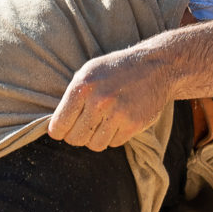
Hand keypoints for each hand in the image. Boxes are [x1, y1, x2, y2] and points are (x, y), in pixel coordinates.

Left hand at [47, 47, 171, 150]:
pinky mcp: (134, 124)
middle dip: (77, 136)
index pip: (59, 125)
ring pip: (94, 145)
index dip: (59, 131)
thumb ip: (73, 95)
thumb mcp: (89, 72)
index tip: (63, 130)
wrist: (157, 66)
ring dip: (96, 138)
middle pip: (75, 139)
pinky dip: (114, 137)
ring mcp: (118, 114)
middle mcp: (99, 101)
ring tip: (102, 125)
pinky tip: (118, 123)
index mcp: (82, 86)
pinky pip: (114, 143)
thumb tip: (56, 124)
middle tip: (85, 128)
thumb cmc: (118, 69)